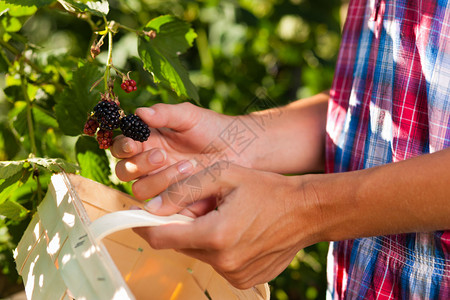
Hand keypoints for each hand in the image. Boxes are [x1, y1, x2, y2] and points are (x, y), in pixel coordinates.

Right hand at [111, 102, 251, 199]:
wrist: (240, 149)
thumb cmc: (213, 129)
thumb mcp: (189, 116)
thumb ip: (164, 114)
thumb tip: (138, 112)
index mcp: (148, 141)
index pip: (122, 147)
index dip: (123, 146)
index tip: (134, 143)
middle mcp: (149, 165)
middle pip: (124, 172)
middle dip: (139, 165)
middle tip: (162, 155)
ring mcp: (161, 183)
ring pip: (141, 189)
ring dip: (160, 179)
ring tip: (188, 166)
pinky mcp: (175, 200)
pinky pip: (161, 205)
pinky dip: (172, 196)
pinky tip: (189, 184)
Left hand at [133, 162, 321, 288]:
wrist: (306, 211)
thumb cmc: (268, 189)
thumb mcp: (224, 175)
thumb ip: (185, 189)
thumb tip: (152, 205)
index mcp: (216, 235)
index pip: (162, 238)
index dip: (145, 226)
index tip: (138, 217)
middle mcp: (224, 262)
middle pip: (181, 245)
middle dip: (182, 226)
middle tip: (200, 207)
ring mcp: (235, 275)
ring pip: (199, 254)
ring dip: (202, 236)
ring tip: (224, 217)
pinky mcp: (245, 280)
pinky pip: (218, 264)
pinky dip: (218, 248)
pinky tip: (237, 232)